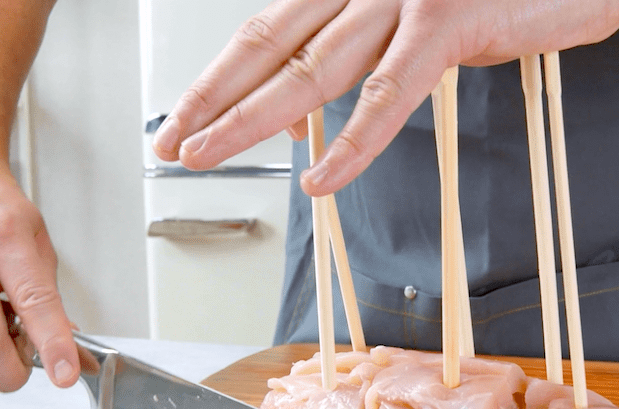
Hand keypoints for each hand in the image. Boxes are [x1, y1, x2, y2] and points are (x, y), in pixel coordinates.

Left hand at [151, 0, 618, 195]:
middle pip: (271, 45)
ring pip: (312, 69)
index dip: (218, 79)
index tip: (183, 119)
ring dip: (251, 120)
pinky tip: (318, 179)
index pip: (268, 30)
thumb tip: (305, 106)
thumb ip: (363, 51)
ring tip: (206, 157)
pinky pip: (391, 94)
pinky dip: (352, 142)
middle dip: (212, 100)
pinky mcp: (449, 20)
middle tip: (170, 145)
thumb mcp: (423, 19)